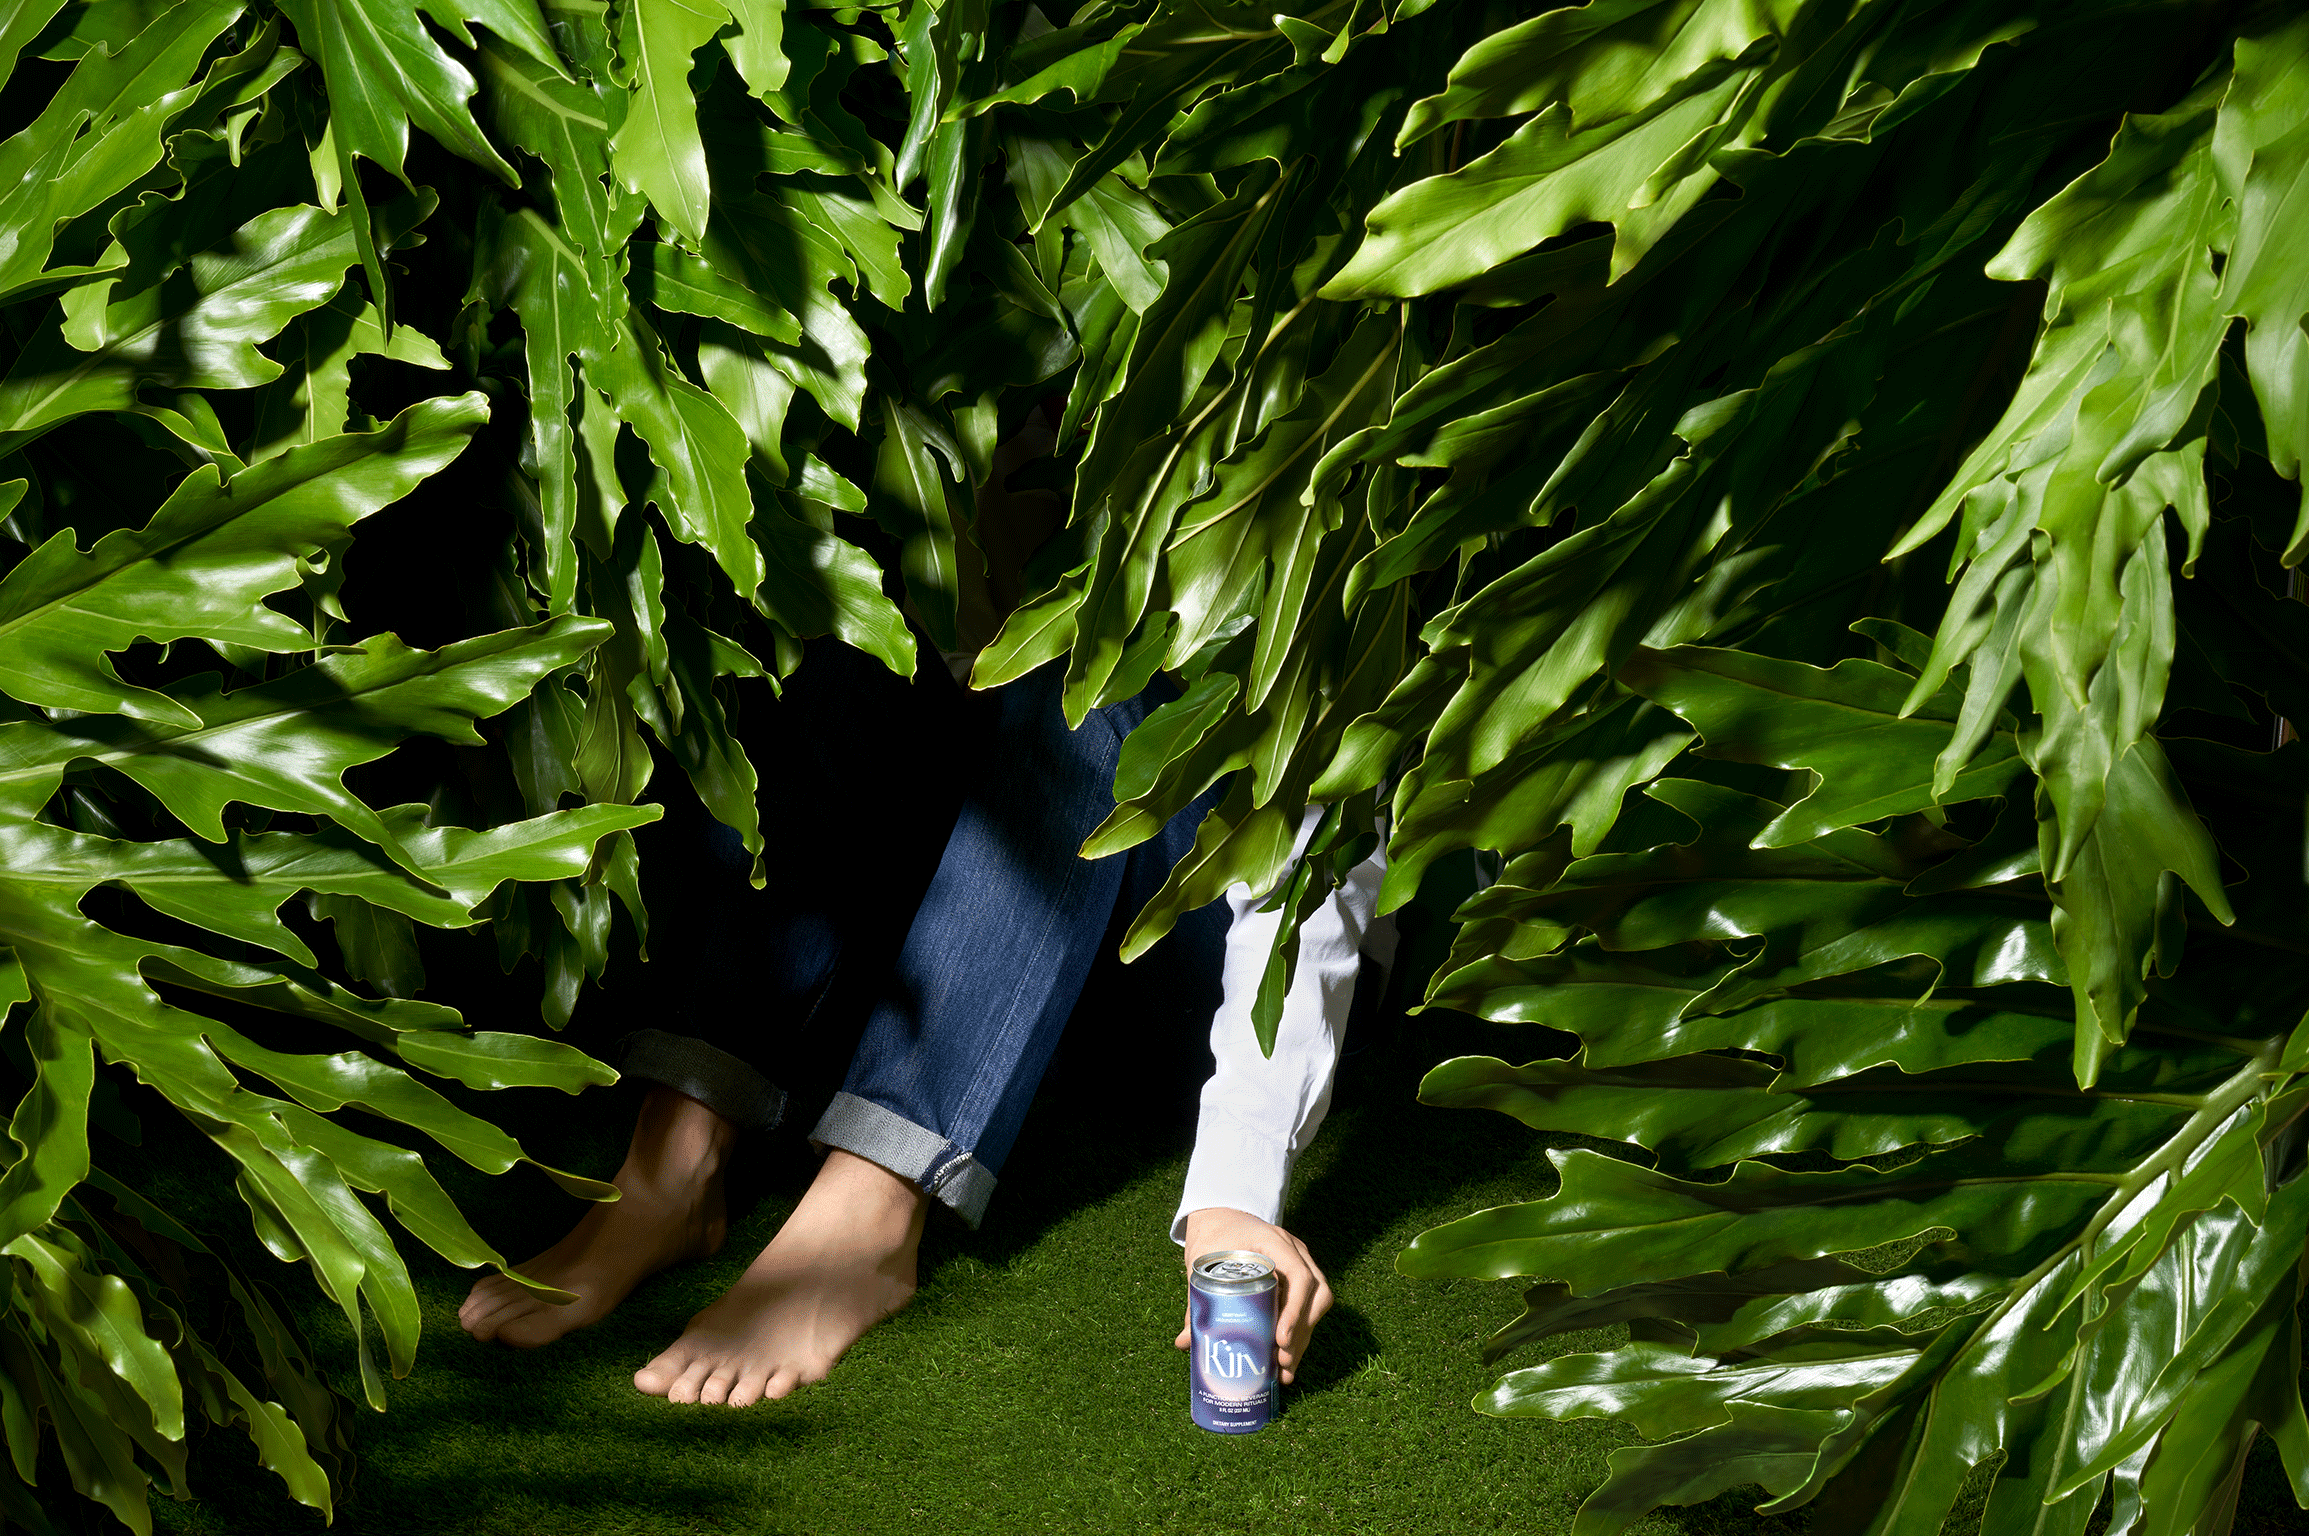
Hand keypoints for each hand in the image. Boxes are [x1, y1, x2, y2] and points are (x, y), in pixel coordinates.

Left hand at [1174, 1208, 1332, 1384]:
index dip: (1295, 1310)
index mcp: (1274, 1242)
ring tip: (1284, 1370)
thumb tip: (1184, 1343)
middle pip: (1316, 1295)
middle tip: (1281, 1362)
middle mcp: (1295, 1252)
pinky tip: (1286, 1357)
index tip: (1280, 1339)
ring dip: (1303, 1338)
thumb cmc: (1213, 1236)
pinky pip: (1310, 1306)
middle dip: (1301, 1333)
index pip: (1299, 1276)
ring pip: (1318, 1304)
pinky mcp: (1298, 1278)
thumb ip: (1197, 1299)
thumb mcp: (1202, 1262)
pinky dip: (1300, 1333)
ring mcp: (1301, 1263)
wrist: (1222, 1217)